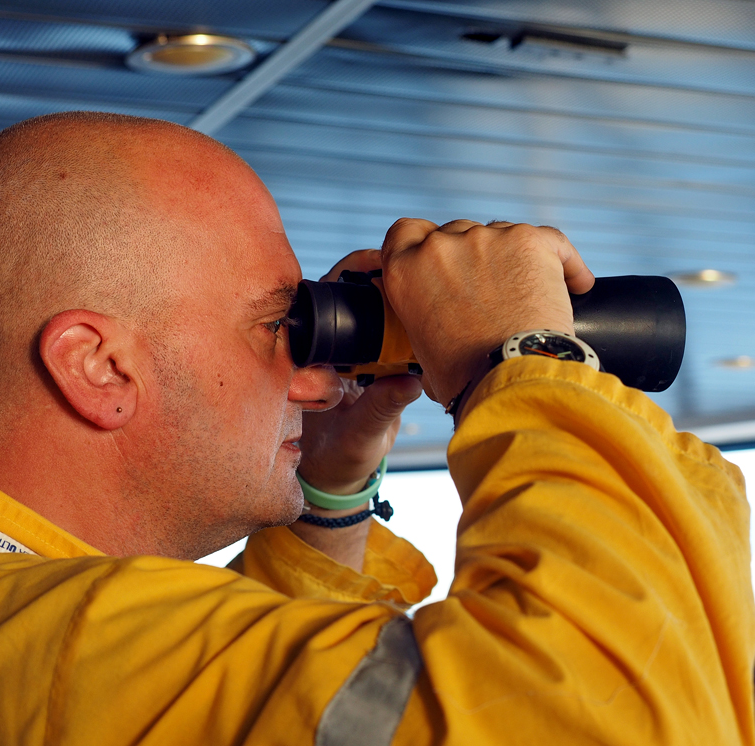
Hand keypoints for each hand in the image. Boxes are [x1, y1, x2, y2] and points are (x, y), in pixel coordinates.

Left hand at [296, 250, 422, 495]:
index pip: (331, 293)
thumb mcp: (358, 436)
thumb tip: (409, 382)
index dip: (357, 271)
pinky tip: (440, 316)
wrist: (342, 472)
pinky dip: (418, 321)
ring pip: (381, 304)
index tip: (386, 263)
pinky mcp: (380, 356)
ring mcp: (357, 346)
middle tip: (421, 267)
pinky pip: (398, 328)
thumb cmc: (336, 456)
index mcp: (314, 351)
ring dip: (407, 294)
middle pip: (360, 288)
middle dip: (391, 274)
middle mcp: (332, 342)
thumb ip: (380, 409)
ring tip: (437, 284)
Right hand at [379, 219, 594, 408]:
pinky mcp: (530, 240)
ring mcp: (487, 239)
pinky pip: (552, 242)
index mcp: (406, 272)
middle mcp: (441, 247)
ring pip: (502, 233)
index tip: (441, 256)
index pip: (406, 232)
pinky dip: (565, 262)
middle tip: (491, 289)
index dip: (424, 241)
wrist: (512, 379)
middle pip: (457, 232)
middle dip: (472, 256)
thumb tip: (437, 330)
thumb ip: (423, 321)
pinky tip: (577, 284)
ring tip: (532, 295)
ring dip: (514, 257)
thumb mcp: (424, 349)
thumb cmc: (469, 377)